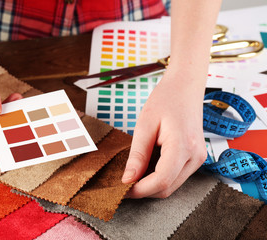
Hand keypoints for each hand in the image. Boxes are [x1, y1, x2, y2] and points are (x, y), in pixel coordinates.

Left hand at [122, 69, 206, 197]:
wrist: (185, 87)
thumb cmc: (166, 99)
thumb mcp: (145, 125)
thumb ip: (138, 155)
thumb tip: (128, 179)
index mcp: (183, 146)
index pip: (161, 181)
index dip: (140, 190)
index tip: (122, 190)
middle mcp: (195, 157)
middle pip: (167, 188)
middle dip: (143, 190)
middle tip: (123, 183)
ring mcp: (198, 158)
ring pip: (171, 185)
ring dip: (151, 185)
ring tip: (133, 174)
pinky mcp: (195, 157)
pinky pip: (176, 176)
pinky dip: (159, 177)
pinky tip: (146, 167)